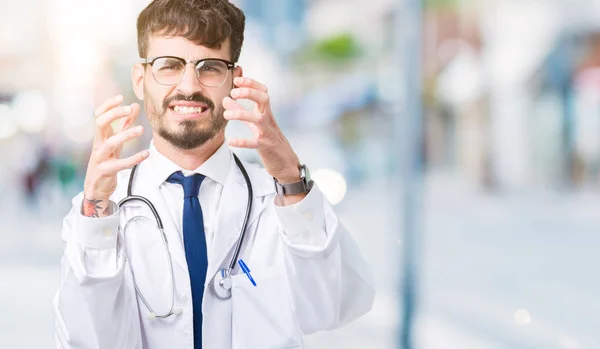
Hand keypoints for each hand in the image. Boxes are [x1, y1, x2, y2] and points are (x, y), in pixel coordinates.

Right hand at [82, 95, 148, 216]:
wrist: (96, 188)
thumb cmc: (107, 161)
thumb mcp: (115, 141)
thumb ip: (124, 125)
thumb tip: (134, 106)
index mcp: (100, 136)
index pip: (99, 115)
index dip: (108, 105)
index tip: (121, 97)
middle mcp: (98, 144)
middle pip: (100, 123)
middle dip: (114, 114)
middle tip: (129, 109)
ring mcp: (100, 157)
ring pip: (110, 142)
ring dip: (126, 134)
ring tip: (141, 129)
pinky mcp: (106, 171)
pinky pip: (120, 163)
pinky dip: (133, 158)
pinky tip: (146, 154)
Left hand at [223, 77, 299, 182]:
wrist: (286, 163)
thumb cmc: (270, 141)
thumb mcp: (255, 124)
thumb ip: (241, 112)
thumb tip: (226, 99)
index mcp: (266, 113)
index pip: (263, 91)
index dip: (251, 83)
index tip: (237, 80)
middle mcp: (269, 120)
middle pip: (264, 99)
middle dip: (249, 92)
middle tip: (234, 92)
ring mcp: (268, 133)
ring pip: (258, 118)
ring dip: (241, 114)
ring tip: (226, 115)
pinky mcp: (266, 147)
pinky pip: (254, 143)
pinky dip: (243, 141)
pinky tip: (231, 141)